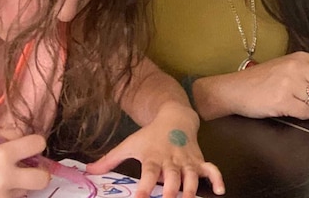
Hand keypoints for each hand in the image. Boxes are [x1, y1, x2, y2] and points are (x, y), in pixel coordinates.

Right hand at [0, 134, 50, 197]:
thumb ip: (4, 136)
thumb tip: (23, 136)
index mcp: (2, 156)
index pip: (37, 144)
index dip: (36, 143)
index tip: (30, 145)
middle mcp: (6, 178)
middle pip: (42, 178)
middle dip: (40, 172)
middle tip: (29, 168)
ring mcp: (1, 197)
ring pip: (26, 191)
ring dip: (20, 184)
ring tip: (1, 179)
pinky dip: (7, 194)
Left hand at [87, 102, 223, 197]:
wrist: (175, 117)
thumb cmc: (150, 135)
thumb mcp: (129, 144)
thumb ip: (110, 160)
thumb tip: (88, 170)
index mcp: (153, 157)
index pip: (148, 174)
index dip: (144, 187)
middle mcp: (171, 159)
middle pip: (172, 177)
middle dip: (171, 191)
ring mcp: (187, 160)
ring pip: (192, 176)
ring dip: (191, 189)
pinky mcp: (199, 160)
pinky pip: (212, 169)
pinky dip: (217, 179)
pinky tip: (220, 191)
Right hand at [195, 51, 308, 119]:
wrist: (234, 89)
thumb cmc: (260, 81)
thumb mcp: (287, 66)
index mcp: (301, 57)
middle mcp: (298, 67)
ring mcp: (290, 83)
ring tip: (301, 106)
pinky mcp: (282, 100)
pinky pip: (307, 113)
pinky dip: (303, 115)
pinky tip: (290, 110)